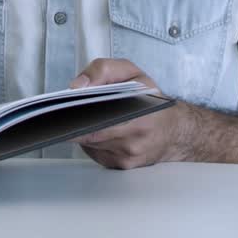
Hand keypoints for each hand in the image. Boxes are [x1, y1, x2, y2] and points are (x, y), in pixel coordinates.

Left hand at [69, 58, 191, 169]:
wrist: (175, 131)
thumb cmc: (153, 102)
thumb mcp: (133, 73)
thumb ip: (104, 70)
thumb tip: (78, 85)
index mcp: (138, 115)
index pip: (96, 121)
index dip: (76, 115)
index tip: (63, 109)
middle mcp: (132, 140)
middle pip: (89, 134)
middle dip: (75, 122)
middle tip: (64, 112)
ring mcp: (126, 157)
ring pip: (89, 144)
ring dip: (83, 131)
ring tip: (83, 116)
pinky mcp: (120, 166)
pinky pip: (95, 153)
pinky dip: (92, 142)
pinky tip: (98, 130)